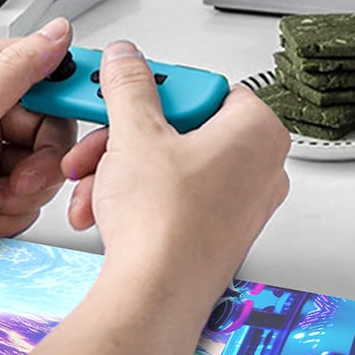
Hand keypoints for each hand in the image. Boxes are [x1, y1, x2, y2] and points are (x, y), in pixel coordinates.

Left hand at [0, 18, 77, 287]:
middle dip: (38, 166)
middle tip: (16, 180)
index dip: (64, 101)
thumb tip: (56, 35)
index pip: (43, 77)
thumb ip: (17, 72)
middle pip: (51, 135)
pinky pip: (22, 208)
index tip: (76, 122)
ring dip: (14, 198)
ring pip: (40, 177)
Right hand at [63, 41, 290, 295]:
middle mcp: (261, 169)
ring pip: (172, 166)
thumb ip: (130, 86)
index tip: (127, 96)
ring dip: (122, 170)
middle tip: (100, 144)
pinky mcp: (220, 234)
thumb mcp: (135, 133)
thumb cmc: (165, 223)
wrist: (157, 294)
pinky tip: (104, 208)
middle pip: (183, 129)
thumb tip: (127, 60)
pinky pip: (175, 199)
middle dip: (127, 138)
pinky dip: (138, 199)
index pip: (206, 87)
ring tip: (93, 183)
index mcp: (259, 132)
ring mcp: (243, 205)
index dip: (157, 91)